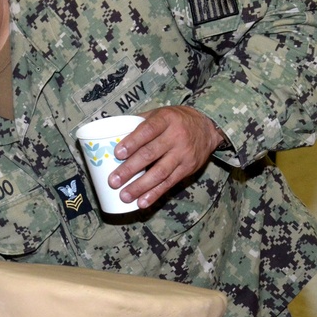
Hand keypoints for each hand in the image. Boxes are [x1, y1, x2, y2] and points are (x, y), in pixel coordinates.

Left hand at [109, 106, 225, 208]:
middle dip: (130, 169)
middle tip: (113, 181)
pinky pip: (169, 183)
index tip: (117, 153)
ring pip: (160, 172)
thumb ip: (139, 123)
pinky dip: (155, 194)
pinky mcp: (188, 169)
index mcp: (166, 119)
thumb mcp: (160, 114)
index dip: (132, 142)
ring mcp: (183, 154)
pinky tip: (142, 202)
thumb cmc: (175, 120)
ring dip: (140, 186)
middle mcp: (176, 136)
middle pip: (150, 154)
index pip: (148, 130)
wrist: (208, 127)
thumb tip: (109, 134)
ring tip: (124, 196)